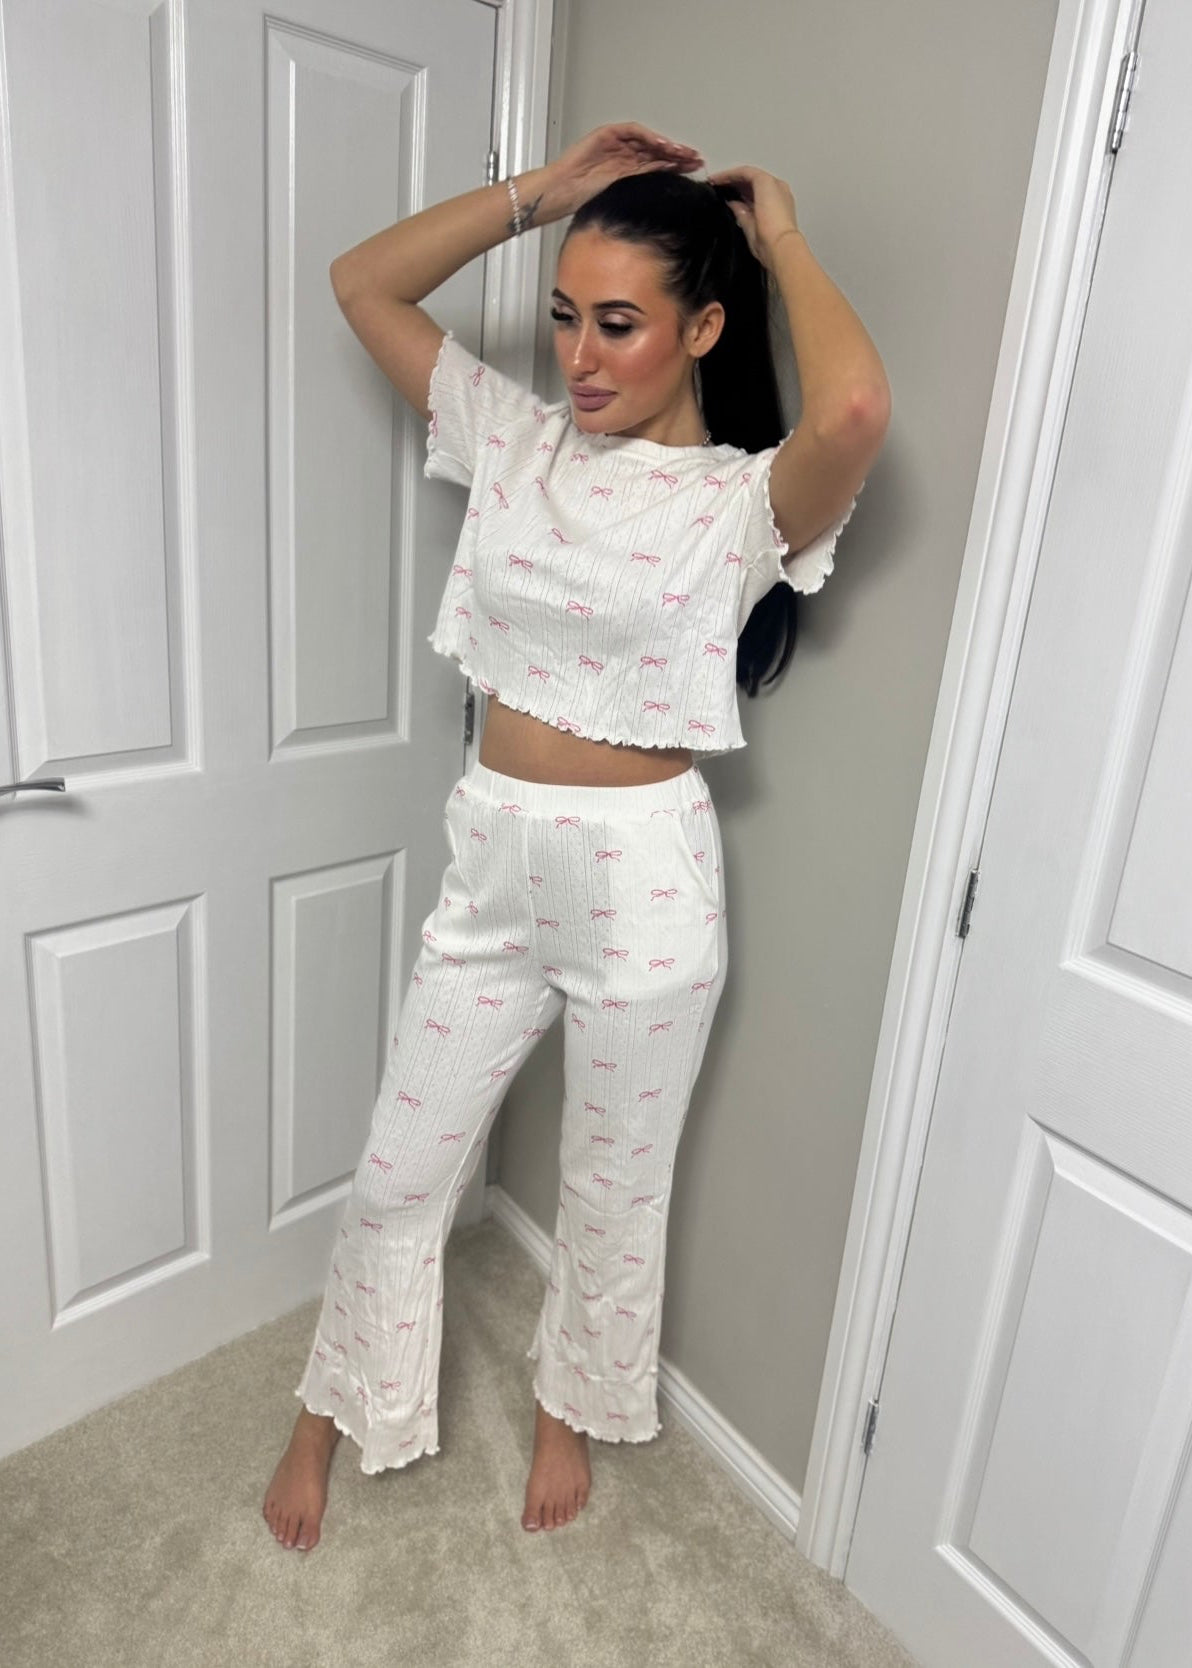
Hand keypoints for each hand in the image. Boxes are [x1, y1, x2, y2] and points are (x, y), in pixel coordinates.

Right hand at [546, 123, 704, 216]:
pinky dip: (648, 136)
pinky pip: (633, 131)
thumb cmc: (585, 200)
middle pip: (657, 151)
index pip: (659, 164)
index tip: (695, 170)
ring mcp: (618, 143)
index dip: (678, 166)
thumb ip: (643, 192)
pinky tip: (662, 144)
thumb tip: (667, 199)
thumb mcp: (622, 198)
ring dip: (666, 145)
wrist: (563, 192)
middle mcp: (626, 155)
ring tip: (683, 152)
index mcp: (630, 170)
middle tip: (696, 159)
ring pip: (648, 140)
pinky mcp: (608, 134)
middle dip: (678, 154)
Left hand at [705, 164, 799, 271]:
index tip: (725, 197)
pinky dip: (730, 174)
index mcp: (777, 205)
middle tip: (716, 186)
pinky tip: (718, 178)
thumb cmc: (771, 244)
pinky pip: (744, 172)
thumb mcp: (751, 228)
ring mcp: (773, 185)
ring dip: (730, 177)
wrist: (780, 245)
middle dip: (734, 183)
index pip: (756, 194)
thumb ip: (742, 214)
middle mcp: (778, 192)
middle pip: (752, 183)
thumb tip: (733, 205)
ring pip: (748, 175)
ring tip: (714, 181)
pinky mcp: (765, 181)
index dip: (739, 194)